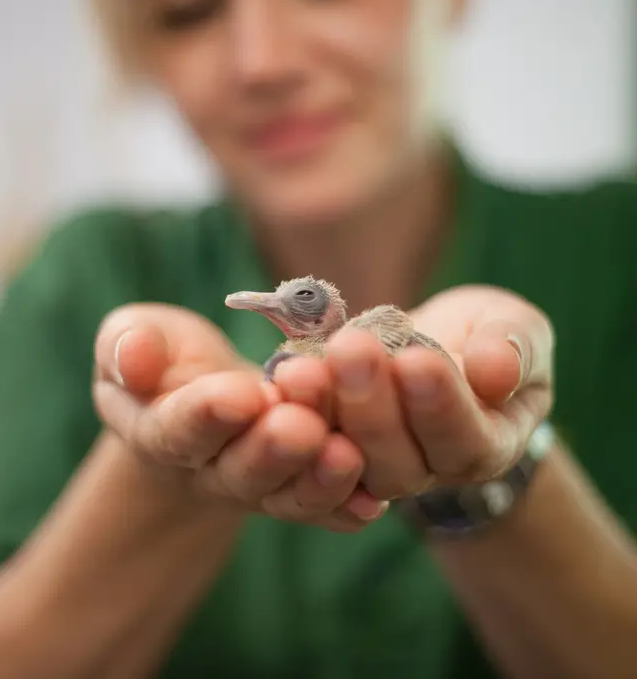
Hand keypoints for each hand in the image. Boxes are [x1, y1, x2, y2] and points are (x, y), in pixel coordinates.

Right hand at [92, 303, 386, 530]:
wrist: (201, 401)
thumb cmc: (164, 361)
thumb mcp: (134, 338)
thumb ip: (127, 345)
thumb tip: (133, 357)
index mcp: (161, 430)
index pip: (180, 430)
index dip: (208, 414)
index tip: (239, 394)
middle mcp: (213, 470)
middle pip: (243, 471)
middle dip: (273, 449)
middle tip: (301, 426)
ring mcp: (262, 486)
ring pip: (290, 494)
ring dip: (319, 478)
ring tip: (346, 453)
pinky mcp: (303, 488)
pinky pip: (327, 508)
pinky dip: (349, 506)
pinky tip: (375, 498)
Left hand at [272, 285, 553, 500]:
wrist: (442, 348)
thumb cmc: (488, 337)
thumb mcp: (516, 329)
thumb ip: (514, 347)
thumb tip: (498, 371)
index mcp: (487, 444)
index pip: (465, 439)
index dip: (441, 404)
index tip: (417, 360)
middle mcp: (430, 468)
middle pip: (399, 462)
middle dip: (373, 406)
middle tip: (352, 349)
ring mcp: (377, 464)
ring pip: (350, 460)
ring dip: (328, 412)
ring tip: (307, 366)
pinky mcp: (335, 444)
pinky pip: (313, 441)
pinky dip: (297, 411)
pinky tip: (282, 377)